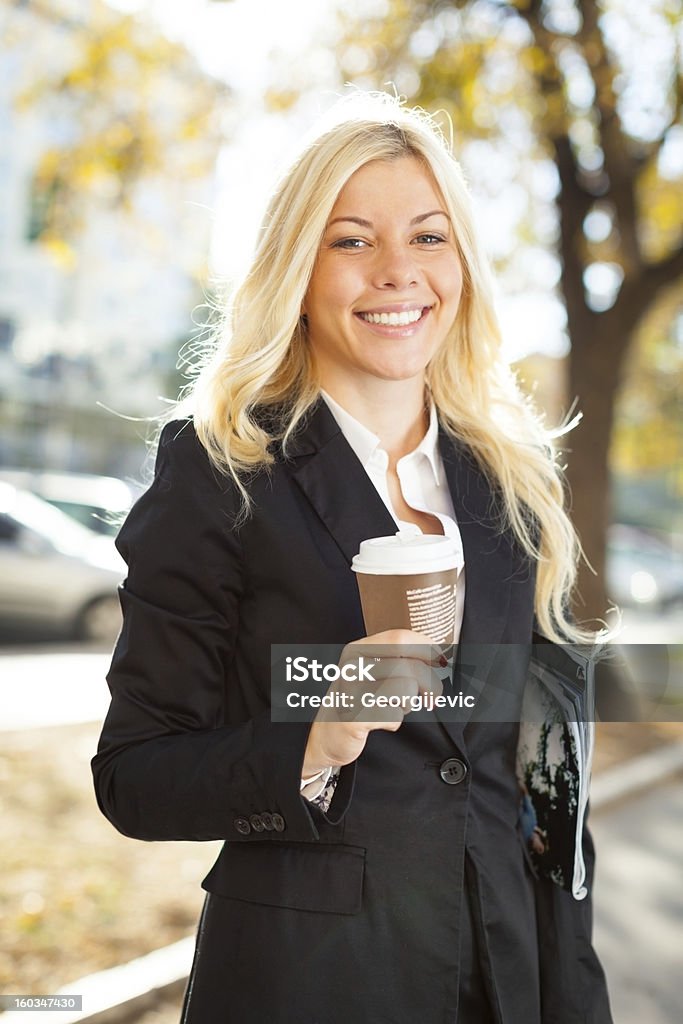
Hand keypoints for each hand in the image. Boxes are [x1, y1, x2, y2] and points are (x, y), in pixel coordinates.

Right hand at [302, 629, 443, 776]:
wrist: (323, 736)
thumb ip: (396, 660)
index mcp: (357, 650)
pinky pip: (394, 715)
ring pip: (407, 688)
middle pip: (410, 665)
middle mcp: (352, 666)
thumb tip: (438, 656)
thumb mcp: (369, 672)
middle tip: (431, 697)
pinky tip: (381, 721)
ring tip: (397, 707)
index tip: (440, 660)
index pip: (400, 637)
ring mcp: (352, 691)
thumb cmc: (355, 702)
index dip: (427, 648)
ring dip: (410, 702)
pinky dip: (395, 721)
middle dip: (431, 684)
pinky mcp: (354, 717)